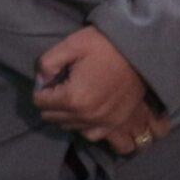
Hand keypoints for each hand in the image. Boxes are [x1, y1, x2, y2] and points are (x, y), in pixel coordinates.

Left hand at [32, 27, 160, 154]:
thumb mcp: (71, 45)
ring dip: (65, 114)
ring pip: (68, 126)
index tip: (51, 77)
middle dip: (51, 102)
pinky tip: (85, 110)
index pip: (40, 101)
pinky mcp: (114, 124)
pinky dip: (83, 125)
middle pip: (52, 117)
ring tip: (73, 95)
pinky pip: (90, 134)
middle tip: (61, 84)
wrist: (138, 52)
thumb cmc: (103, 46)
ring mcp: (102, 123)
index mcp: (72, 98)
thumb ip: (48, 63)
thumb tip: (41, 79)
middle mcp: (85, 116)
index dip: (41, 88)